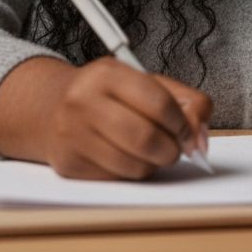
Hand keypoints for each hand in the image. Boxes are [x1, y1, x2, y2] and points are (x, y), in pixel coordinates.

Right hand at [41, 56, 211, 179]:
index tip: (190, 132)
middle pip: (146, 138)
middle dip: (172, 150)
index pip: (159, 102)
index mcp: (108, 73)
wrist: (50, 107)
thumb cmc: (107, 94)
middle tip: (175, 148)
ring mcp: (73, 134)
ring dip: (153, 164)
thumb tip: (201, 138)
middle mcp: (85, 101)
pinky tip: (126, 156)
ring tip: (150, 151)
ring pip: (134, 165)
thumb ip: (184, 101)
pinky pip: (117, 178)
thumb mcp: (144, 81)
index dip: (183, 123)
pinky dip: (131, 172)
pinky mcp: (69, 164)